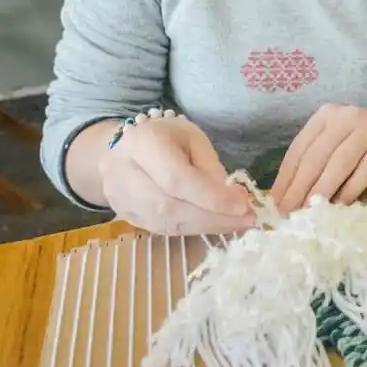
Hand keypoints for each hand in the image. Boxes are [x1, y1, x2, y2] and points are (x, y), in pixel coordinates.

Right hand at [98, 115, 255, 235]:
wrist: (124, 147)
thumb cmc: (165, 137)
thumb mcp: (193, 138)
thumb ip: (210, 167)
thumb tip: (232, 200)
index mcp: (142, 142)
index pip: (177, 179)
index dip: (211, 197)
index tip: (244, 206)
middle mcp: (122, 172)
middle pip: (171, 206)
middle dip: (214, 217)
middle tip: (247, 219)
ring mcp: (119, 198)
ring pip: (167, 223)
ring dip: (206, 227)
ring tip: (236, 223)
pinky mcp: (124, 216)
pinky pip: (162, 229)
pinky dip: (193, 229)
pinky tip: (214, 224)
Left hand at [270, 105, 366, 212]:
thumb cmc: (361, 140)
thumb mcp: (334, 141)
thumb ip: (314, 161)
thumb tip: (288, 197)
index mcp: (324, 116)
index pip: (299, 148)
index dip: (286, 177)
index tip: (276, 203)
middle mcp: (344, 117)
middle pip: (316, 157)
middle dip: (299, 188)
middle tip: (289, 212)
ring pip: (339, 164)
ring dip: (322, 191)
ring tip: (310, 213)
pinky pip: (364, 171)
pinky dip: (350, 191)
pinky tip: (340, 206)